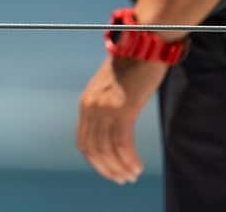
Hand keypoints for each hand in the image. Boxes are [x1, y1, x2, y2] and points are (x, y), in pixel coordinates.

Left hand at [76, 54, 168, 183]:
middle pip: (93, 148)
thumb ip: (106, 106)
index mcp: (86, 103)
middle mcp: (91, 107)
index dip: (95, 160)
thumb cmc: (131, 67)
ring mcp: (105, 108)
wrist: (142, 45)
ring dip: (120, 167)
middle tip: (122, 179)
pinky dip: (129, 159)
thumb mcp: (111, 89)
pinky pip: (123, 143)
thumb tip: (111, 127)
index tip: (109, 171)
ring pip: (107, 149)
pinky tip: (138, 166)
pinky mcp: (123, 109)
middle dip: (107, 168)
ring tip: (131, 175)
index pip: (83, 141)